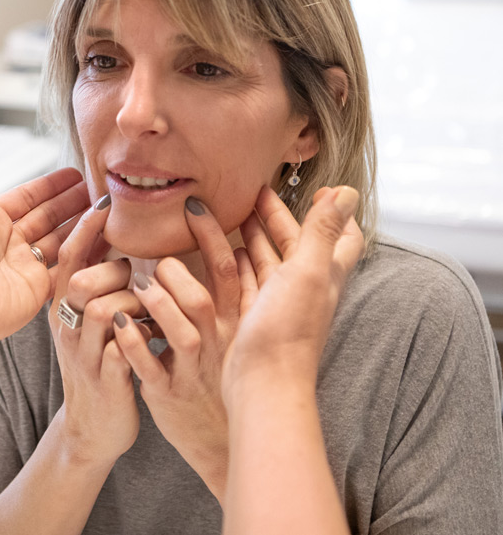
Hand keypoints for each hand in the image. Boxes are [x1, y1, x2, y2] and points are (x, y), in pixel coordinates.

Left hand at [0, 157, 88, 352]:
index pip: (27, 198)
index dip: (50, 186)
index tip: (74, 174)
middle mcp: (8, 243)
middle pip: (47, 217)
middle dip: (72, 203)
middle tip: (97, 190)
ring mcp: (24, 267)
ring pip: (60, 240)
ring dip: (81, 225)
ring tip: (105, 208)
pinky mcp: (37, 290)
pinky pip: (66, 268)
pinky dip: (84, 255)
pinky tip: (101, 239)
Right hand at [50, 196, 144, 467]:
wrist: (92, 428)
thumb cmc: (100, 361)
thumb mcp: (89, 321)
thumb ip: (98, 282)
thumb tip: (117, 232)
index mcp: (62, 307)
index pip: (67, 256)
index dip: (85, 227)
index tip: (107, 202)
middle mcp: (67, 328)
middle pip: (80, 279)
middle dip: (114, 268)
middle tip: (138, 271)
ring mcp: (84, 355)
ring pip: (104, 310)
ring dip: (136, 301)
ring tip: (153, 305)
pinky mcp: (106, 381)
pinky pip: (122, 350)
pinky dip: (145, 336)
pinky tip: (159, 333)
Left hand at [111, 198, 242, 500]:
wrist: (216, 439)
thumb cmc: (219, 374)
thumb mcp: (231, 332)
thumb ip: (231, 291)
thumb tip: (238, 243)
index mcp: (233, 323)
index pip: (231, 271)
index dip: (214, 234)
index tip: (193, 204)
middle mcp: (217, 345)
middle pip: (206, 299)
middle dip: (179, 274)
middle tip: (158, 262)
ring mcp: (193, 370)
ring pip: (183, 333)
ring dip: (158, 304)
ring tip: (140, 287)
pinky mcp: (169, 393)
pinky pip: (152, 368)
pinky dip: (134, 344)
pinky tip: (120, 324)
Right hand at [223, 185, 362, 401]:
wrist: (263, 385)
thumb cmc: (289, 332)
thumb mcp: (308, 271)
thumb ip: (323, 230)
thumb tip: (348, 191)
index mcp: (325, 275)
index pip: (340, 237)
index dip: (334, 213)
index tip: (321, 190)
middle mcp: (305, 288)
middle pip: (296, 243)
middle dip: (280, 216)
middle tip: (257, 191)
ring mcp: (277, 303)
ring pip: (269, 260)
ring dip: (256, 234)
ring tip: (236, 211)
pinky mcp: (252, 317)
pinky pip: (246, 280)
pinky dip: (238, 260)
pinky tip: (225, 251)